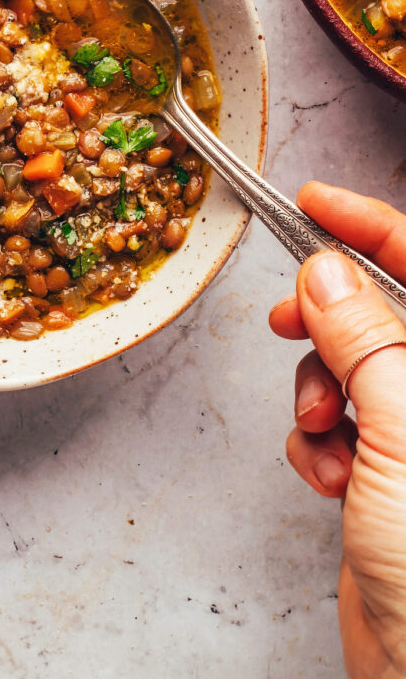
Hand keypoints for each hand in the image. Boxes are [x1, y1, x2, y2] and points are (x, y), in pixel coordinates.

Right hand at [269, 182, 405, 678]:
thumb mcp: (402, 429)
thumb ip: (366, 337)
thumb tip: (330, 269)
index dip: (369, 224)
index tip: (313, 201)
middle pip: (380, 313)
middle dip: (328, 320)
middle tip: (285, 319)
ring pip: (347, 366)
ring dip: (317, 394)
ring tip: (323, 435)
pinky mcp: (385, 470)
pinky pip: (332, 421)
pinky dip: (314, 442)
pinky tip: (326, 477)